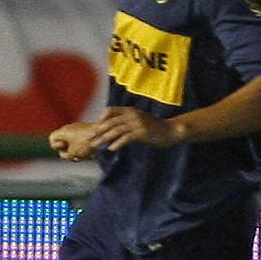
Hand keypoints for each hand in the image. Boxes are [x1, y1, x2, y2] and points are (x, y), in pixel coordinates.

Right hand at [48, 122, 96, 161]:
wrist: (103, 133)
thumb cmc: (86, 143)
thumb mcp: (73, 153)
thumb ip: (66, 155)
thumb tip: (67, 155)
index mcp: (63, 132)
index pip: (52, 139)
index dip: (56, 147)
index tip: (65, 149)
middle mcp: (69, 129)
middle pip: (63, 143)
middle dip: (68, 152)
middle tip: (75, 156)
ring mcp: (78, 130)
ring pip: (73, 144)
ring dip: (77, 152)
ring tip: (85, 157)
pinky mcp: (87, 132)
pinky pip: (81, 141)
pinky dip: (84, 149)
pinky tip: (90, 155)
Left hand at [49, 108, 178, 160]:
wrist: (171, 130)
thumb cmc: (154, 127)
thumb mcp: (138, 121)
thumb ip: (126, 122)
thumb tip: (112, 130)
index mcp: (130, 110)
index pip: (110, 110)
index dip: (101, 119)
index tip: (94, 129)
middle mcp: (132, 114)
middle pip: (110, 122)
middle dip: (98, 131)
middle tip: (89, 139)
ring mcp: (137, 123)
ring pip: (115, 130)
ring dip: (104, 139)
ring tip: (96, 146)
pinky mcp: (142, 132)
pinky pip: (126, 138)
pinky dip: (117, 143)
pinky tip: (111, 149)